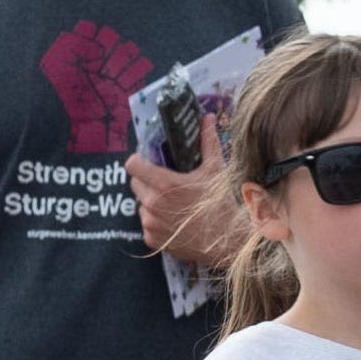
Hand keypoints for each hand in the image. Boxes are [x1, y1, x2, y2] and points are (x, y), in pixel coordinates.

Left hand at [126, 141, 236, 263]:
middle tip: (164, 181)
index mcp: (165, 185)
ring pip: (141, 205)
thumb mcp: (215, 170)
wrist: (228, 242)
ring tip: (172, 203)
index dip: (139, 160)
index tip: (148, 160)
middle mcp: (154, 205)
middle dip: (146, 180)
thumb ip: (207, 141)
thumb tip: (207, 117)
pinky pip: (146, 225)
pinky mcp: (153, 241)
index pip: (132, 165)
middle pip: (135, 184)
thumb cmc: (222, 204)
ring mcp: (151, 224)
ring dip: (151, 201)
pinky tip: (174, 220)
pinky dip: (156, 221)